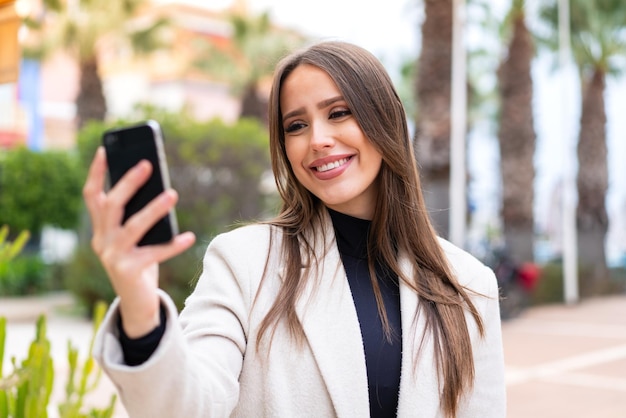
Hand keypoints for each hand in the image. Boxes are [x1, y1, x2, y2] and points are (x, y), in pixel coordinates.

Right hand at [83, 147, 195, 336]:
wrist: (136, 303)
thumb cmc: (139, 262)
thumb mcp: (135, 238)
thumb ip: (139, 217)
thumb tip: (162, 190)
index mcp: (100, 229)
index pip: (91, 195)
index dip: (96, 173)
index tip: (105, 150)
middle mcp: (101, 241)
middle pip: (112, 205)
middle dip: (129, 183)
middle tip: (147, 165)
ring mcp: (112, 257)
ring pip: (133, 227)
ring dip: (154, 209)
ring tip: (173, 194)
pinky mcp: (129, 272)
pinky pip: (154, 255)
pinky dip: (173, 245)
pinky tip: (190, 236)